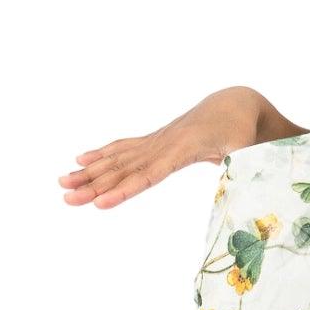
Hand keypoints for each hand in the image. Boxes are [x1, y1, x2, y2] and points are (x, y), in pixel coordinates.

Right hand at [59, 85, 264, 208]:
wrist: (235, 105)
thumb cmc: (242, 131)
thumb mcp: (247, 147)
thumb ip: (242, 162)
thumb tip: (241, 175)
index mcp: (183, 149)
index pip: (148, 174)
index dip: (124, 190)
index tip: (100, 204)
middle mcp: (162, 144)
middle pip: (123, 169)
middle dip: (93, 185)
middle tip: (66, 199)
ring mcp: (156, 141)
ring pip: (117, 159)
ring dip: (89, 173)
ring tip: (62, 184)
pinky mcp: (155, 141)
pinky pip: (122, 149)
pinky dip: (101, 155)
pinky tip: (80, 161)